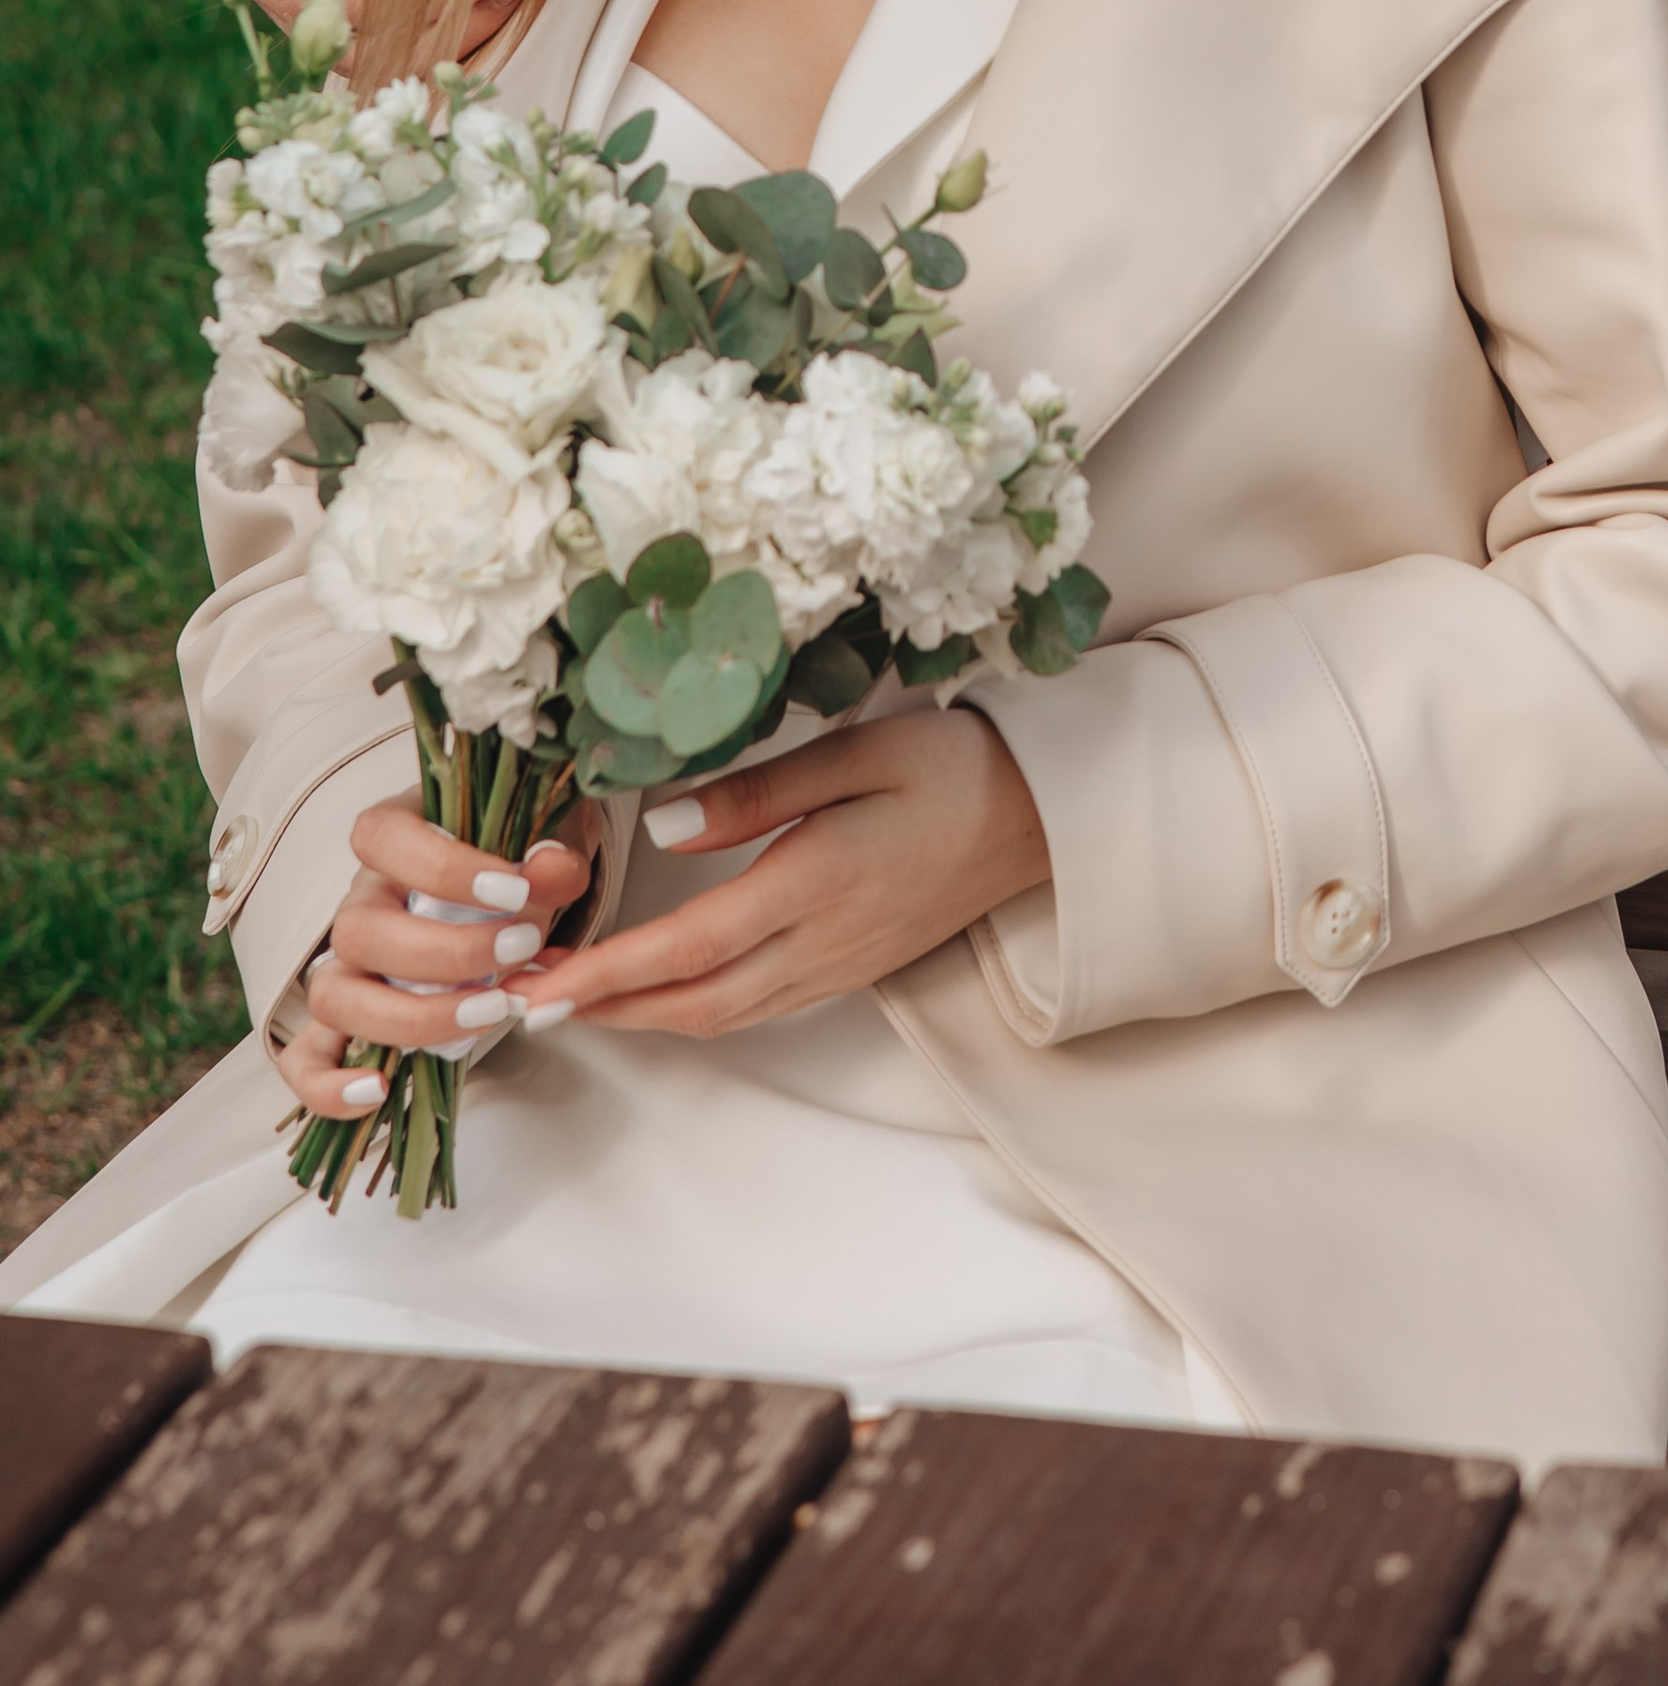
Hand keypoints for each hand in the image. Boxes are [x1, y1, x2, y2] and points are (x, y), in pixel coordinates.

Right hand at [278, 800, 599, 1118]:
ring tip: (489, 1014)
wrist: (511, 896)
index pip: (381, 838)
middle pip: (358, 930)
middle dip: (445, 952)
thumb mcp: (549, 841)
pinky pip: (307, 1059)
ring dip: (411, 1016)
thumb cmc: (517, 861)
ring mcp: (348, 962)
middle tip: (521, 949)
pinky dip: (327, 1084)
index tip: (516, 890)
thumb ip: (553, 855)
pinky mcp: (348, 1019)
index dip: (442, 867)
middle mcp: (362, 899)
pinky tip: (378, 1091)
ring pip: (334, 995)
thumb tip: (548, 868)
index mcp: (397, 838)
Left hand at [537, 706, 1049, 1040]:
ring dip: (640, 1016)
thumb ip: (760, 794)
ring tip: (571, 1000)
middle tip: (522, 1002)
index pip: (688, 946)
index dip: (605, 974)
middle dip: (603, 1010)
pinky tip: (659, 990)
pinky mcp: (850, 970)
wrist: (1040, 818)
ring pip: (719, 1016)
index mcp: (815, 884)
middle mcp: (820, 944)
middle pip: (691, 1003)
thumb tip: (665, 825)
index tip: (537, 986)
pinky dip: (690, 1009)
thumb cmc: (952, 769)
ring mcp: (837, 966)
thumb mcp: (859, 754)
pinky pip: (753, 1008)